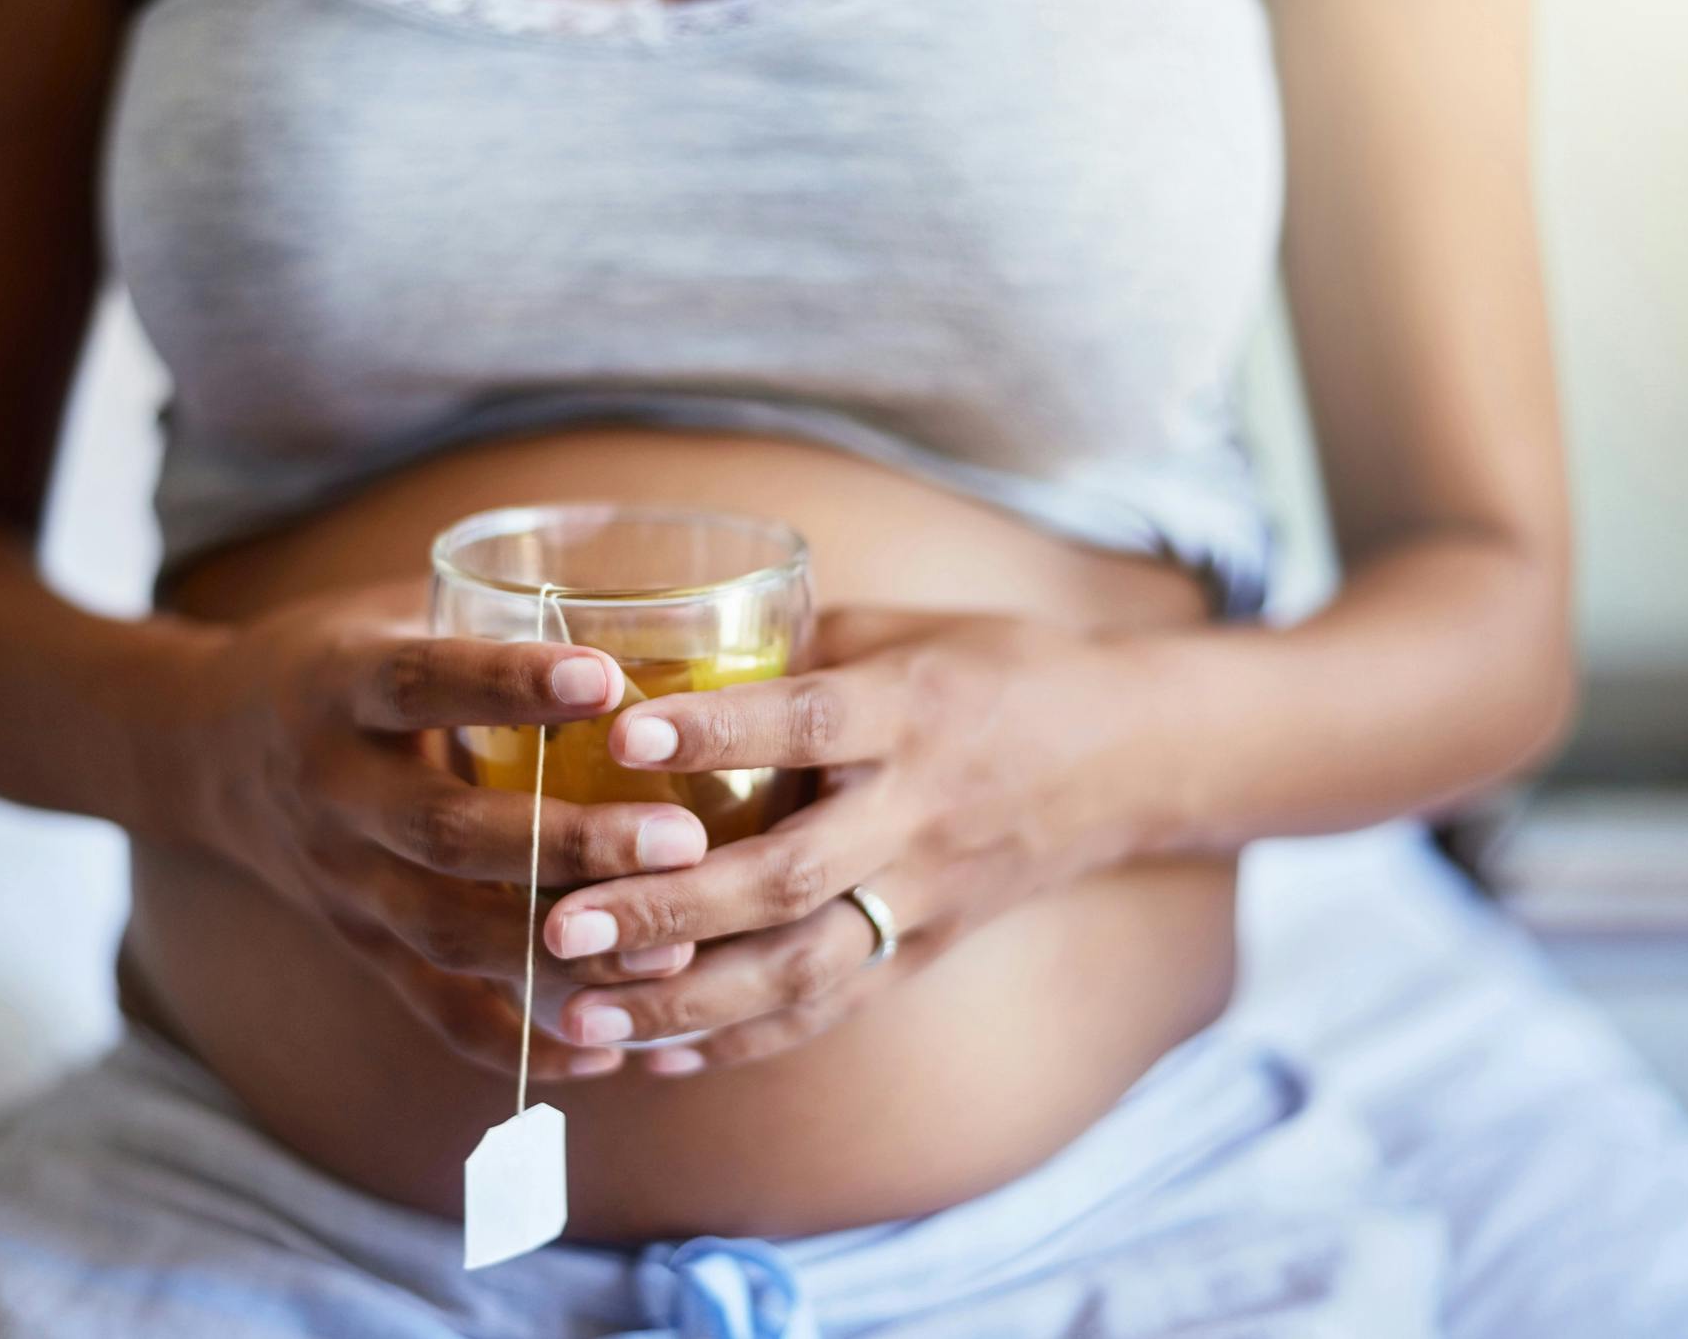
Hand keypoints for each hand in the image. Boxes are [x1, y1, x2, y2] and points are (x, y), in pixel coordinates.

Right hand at [172, 579, 714, 1081]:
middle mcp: (333, 792)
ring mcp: (343, 882)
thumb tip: (652, 594)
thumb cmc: (339, 666)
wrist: (201, 753)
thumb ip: (492, 613)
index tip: (607, 679)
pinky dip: (521, 1040)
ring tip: (673, 951)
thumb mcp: (389, 614)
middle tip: (682, 840)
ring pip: (449, 931)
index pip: (419, 682)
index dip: (508, 684)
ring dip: (562, 950)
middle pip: (447, 830)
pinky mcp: (361, 946)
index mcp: (337, 690)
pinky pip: (437, 1009)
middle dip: (568, 843)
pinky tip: (609, 1048)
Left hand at [544, 607, 1169, 1072]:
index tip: (621, 737)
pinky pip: (829, 1009)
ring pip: (802, 967)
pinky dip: (739, 1039)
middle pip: (789, 875)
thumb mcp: (902, 632)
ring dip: (685, 1002)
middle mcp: (917, 812)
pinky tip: (653, 1055)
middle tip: (560, 924)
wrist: (1126, 757)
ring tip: (579, 1015)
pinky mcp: (926, 951)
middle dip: (668, 910)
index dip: (716, 732)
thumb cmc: (995, 671)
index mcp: (911, 712)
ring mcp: (925, 896)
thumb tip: (660, 644)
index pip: (807, 723)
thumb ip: (791, 647)